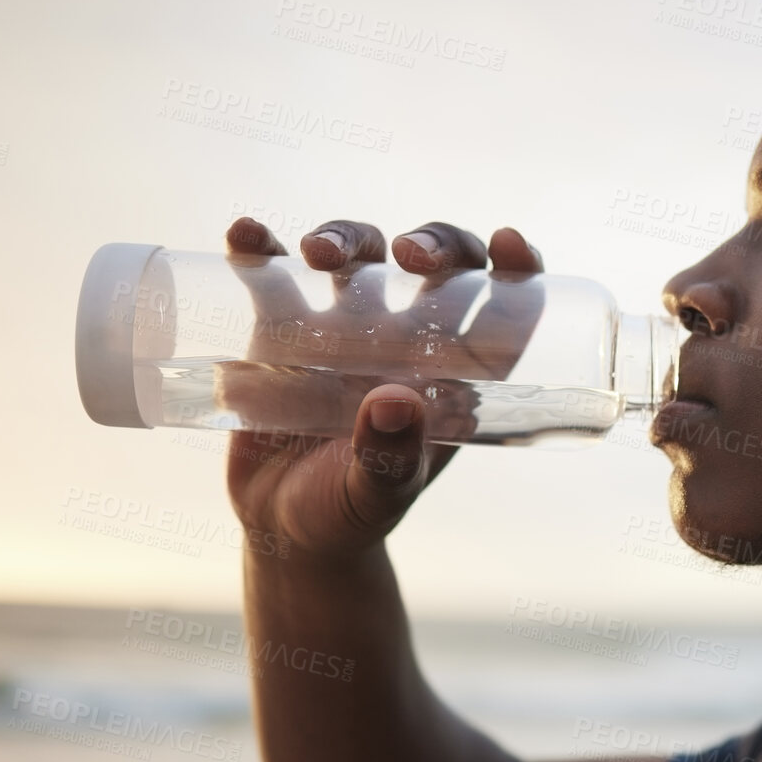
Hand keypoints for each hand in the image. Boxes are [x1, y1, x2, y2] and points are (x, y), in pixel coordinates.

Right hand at [222, 218, 544, 557]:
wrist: (278, 526)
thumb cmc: (348, 513)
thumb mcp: (377, 494)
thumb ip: (389, 458)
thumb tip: (396, 402)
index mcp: (452, 375)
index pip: (502, 309)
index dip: (515, 268)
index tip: (506, 243)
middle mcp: (407, 341)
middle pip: (436, 264)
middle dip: (431, 241)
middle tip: (408, 254)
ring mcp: (345, 329)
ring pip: (361, 255)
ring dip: (346, 238)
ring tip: (317, 255)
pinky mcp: (284, 330)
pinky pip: (275, 275)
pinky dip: (260, 248)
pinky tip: (246, 235)